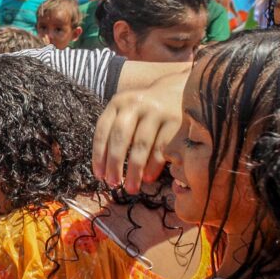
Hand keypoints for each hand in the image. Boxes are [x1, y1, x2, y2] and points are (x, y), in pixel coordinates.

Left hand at [92, 74, 182, 193]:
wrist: (180, 91)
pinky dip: (153, 165)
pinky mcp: (175, 120)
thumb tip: (105, 169)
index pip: (103, 130)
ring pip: (141, 144)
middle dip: (115, 163)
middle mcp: (136, 104)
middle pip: (120, 137)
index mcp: (118, 103)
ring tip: (131, 187)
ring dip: (134, 169)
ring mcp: (156, 111)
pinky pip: (161, 146)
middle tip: (113, 184)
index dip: (99, 155)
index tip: (99, 175)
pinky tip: (148, 178)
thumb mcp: (128, 112)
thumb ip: (115, 131)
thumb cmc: (146, 110)